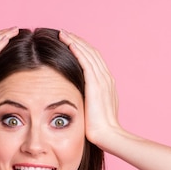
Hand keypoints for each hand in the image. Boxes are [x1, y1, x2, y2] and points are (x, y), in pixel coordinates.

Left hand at [59, 30, 120, 148]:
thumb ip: (87, 100)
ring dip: (75, 42)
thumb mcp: (93, 110)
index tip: (70, 43)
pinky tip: (68, 43)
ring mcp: (102, 80)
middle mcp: (106, 78)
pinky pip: (86, 62)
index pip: (94, 60)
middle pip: (92, 53)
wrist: (107, 136)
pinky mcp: (96, 85)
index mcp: (106, 84)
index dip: (82, 50)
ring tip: (63, 34)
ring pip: (88, 54)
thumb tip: (76, 100)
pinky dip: (78, 51)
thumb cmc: (98, 129)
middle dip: (77, 41)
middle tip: (64, 33)